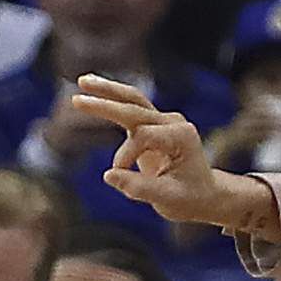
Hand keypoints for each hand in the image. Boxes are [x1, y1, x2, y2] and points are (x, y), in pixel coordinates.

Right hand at [72, 74, 274, 233]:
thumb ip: (139, 187)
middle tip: (76, 101)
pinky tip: (90, 87)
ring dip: (107, 90)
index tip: (119, 175)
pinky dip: (111, 97)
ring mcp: (164, 120)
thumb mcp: (167, 199)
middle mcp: (174, 122)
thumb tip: (108, 176)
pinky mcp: (153, 124)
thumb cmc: (189, 198)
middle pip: (135, 108)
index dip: (125, 155)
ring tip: (82, 81)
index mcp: (182, 136)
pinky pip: (130, 106)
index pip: (143, 136)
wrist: (204, 195)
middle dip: (105, 105)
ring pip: (132, 99)